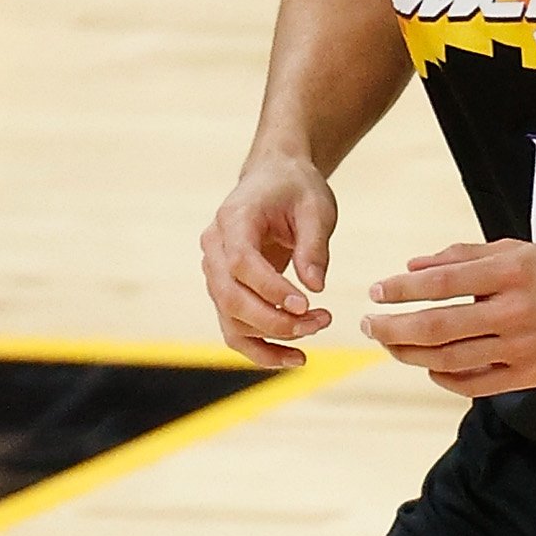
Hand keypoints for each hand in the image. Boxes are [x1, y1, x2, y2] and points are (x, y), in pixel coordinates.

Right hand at [198, 152, 338, 368]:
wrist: (275, 178)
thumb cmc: (297, 189)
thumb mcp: (316, 208)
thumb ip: (314, 245)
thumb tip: (316, 287)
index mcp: (234, 219)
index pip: (241, 262)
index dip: (270, 288)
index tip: (306, 303)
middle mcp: (214, 248)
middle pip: (230, 297)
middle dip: (274, 320)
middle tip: (320, 321)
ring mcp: (215, 272)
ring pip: (230, 320)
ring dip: (272, 336)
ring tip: (317, 330)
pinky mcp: (226, 290)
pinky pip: (235, 327)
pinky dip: (260, 348)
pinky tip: (293, 358)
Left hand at [361, 240, 535, 396]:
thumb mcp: (522, 250)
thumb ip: (467, 256)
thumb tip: (413, 266)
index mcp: (511, 271)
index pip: (440, 282)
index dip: (400, 289)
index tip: (375, 292)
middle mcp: (515, 309)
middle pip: (436, 326)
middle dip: (392, 327)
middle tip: (368, 325)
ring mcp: (524, 346)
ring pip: (450, 358)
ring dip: (411, 355)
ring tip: (392, 346)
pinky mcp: (532, 374)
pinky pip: (475, 383)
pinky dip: (445, 377)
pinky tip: (431, 367)